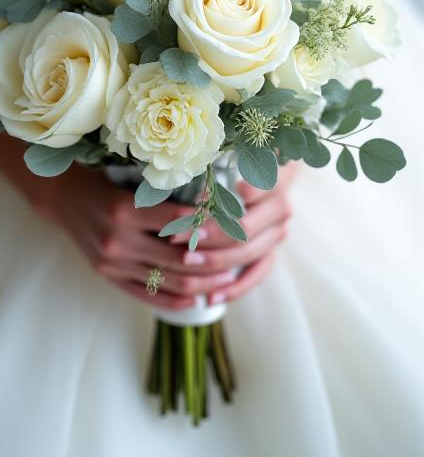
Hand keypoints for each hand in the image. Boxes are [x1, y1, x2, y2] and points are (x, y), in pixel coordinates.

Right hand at [31, 166, 240, 311]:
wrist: (61, 197)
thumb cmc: (102, 179)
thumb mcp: (129, 177)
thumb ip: (163, 194)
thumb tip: (210, 202)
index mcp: (124, 210)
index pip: (178, 222)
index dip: (209, 224)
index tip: (234, 223)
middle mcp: (117, 240)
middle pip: (178, 259)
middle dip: (213, 261)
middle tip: (240, 257)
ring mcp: (112, 263)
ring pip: (167, 281)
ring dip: (201, 283)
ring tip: (227, 278)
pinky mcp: (108, 276)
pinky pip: (146, 295)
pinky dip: (174, 300)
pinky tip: (196, 299)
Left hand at [169, 163, 296, 303]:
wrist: (271, 174)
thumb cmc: (242, 161)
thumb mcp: (232, 157)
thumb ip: (215, 168)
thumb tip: (189, 189)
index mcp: (272, 181)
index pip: (246, 193)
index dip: (217, 201)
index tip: (186, 208)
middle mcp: (280, 209)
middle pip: (245, 228)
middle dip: (208, 235)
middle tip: (176, 239)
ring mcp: (278, 234)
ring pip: (248, 254)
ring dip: (216, 261)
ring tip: (187, 265)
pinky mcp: (271, 253)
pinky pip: (256, 276)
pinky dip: (234, 289)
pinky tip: (211, 299)